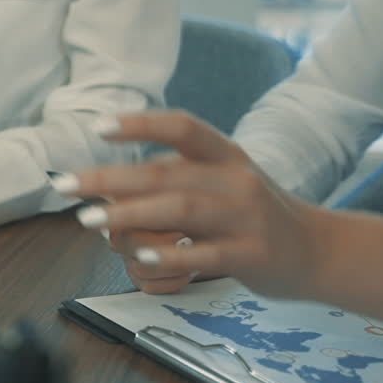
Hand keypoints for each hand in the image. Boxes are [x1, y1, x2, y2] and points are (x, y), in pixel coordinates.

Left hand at [58, 111, 324, 300]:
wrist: (318, 251)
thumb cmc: (251, 215)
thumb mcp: (221, 183)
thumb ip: (172, 181)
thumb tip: (102, 190)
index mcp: (226, 156)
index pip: (183, 127)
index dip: (141, 124)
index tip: (99, 127)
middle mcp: (237, 180)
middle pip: (167, 173)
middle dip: (109, 178)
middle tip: (64, 186)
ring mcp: (247, 218)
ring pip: (182, 209)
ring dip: (130, 214)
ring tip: (88, 221)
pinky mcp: (253, 255)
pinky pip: (206, 254)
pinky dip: (170, 256)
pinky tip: (139, 258)